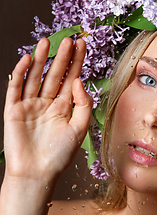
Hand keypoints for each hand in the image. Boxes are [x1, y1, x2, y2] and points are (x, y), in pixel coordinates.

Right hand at [4, 37, 92, 182]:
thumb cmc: (60, 154)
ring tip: (47, 42)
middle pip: (55, 75)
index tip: (82, 45)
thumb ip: (83, 104)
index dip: (77, 62)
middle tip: (69, 40)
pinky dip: (20, 73)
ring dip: (41, 60)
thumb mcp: (79, 128)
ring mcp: (30, 105)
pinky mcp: (14, 110)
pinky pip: (16, 88)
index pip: (72, 79)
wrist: (37, 173)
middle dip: (62, 57)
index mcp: (65, 107)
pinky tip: (27, 60)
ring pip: (36, 77)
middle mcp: (48, 103)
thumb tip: (79, 81)